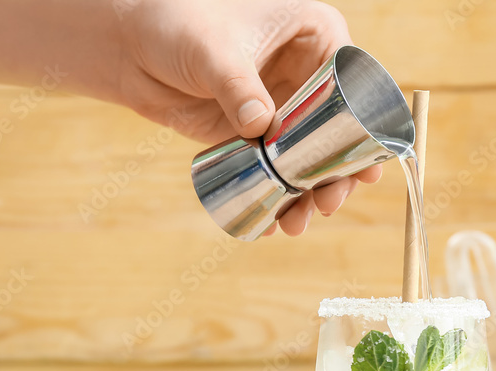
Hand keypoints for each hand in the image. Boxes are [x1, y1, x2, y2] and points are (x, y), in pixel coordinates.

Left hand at [117, 0, 382, 236]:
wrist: (129, 45)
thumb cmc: (176, 21)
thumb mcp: (214, 51)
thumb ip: (238, 86)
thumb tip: (261, 127)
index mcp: (314, 36)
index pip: (354, 86)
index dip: (366, 131)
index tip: (366, 168)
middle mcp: (307, 73)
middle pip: (340, 132)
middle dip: (336, 175)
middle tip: (328, 204)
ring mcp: (284, 107)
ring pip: (310, 157)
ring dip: (307, 194)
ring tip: (295, 223)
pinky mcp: (258, 134)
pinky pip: (277, 169)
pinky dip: (277, 196)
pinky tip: (273, 220)